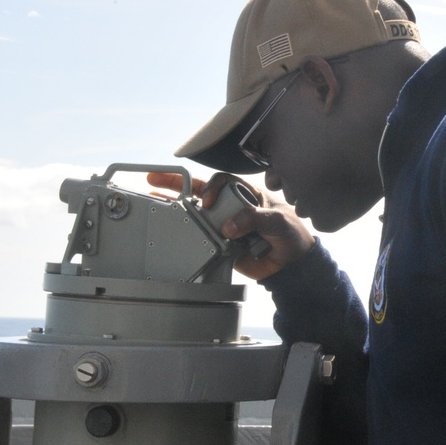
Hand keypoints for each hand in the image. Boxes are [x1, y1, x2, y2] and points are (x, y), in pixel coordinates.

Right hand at [147, 171, 314, 280]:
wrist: (292, 266)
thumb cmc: (292, 236)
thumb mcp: (276, 221)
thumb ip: (254, 219)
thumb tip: (229, 226)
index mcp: (248, 194)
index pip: (223, 182)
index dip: (212, 188)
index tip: (207, 201)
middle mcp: (233, 207)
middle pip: (201, 192)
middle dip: (177, 184)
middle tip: (155, 178)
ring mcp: (225, 225)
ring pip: (197, 214)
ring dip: (176, 208)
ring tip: (153, 202)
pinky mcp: (220, 244)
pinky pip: (201, 237)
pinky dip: (185, 234)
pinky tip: (168, 230)